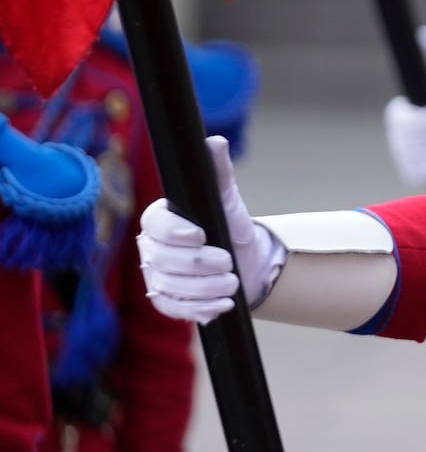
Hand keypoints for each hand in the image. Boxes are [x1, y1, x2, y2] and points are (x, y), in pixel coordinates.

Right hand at [137, 137, 278, 322]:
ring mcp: (156, 277)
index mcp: (161, 220)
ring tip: (232, 284)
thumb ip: (218, 172)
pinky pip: (174, 309)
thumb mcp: (227, 197)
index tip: (201, 234)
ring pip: (168, 287)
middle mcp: (152, 249)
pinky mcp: (167, 301)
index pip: (154, 224)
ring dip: (204, 289)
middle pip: (161, 260)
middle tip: (228, 263)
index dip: (174, 232)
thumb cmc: (231, 225)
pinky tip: (222, 306)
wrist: (246, 261)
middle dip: (198, 264)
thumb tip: (214, 142)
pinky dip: (200, 309)